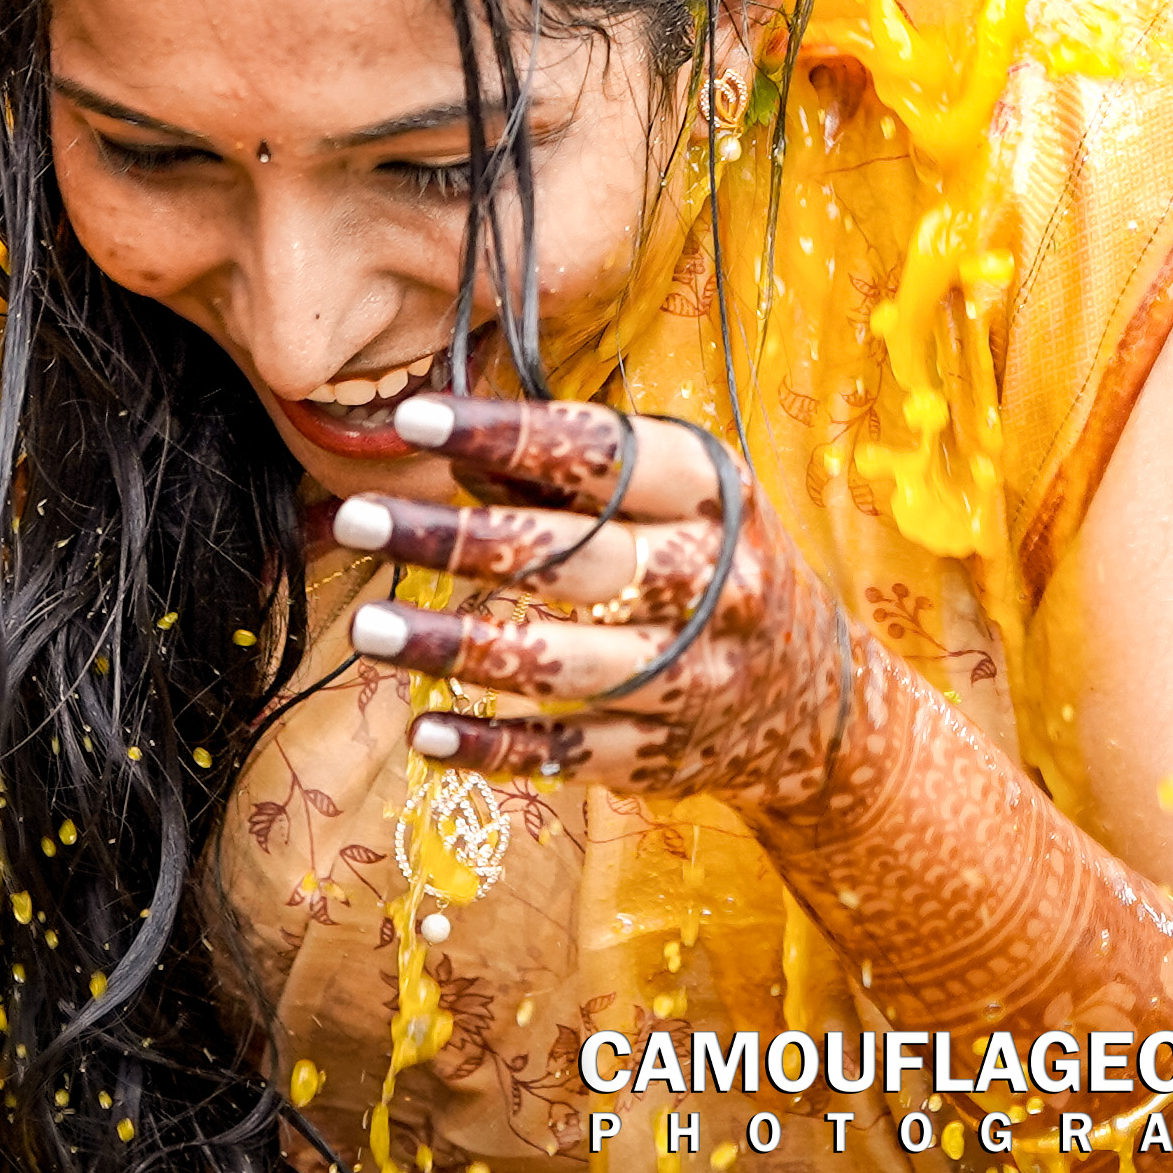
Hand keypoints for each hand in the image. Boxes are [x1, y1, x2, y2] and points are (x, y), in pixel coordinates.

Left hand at [333, 393, 872, 816]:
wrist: (817, 702)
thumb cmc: (721, 566)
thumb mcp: (683, 500)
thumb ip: (581, 473)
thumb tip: (458, 450)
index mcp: (715, 498)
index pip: (606, 455)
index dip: (510, 433)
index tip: (418, 416)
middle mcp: (712, 585)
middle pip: (575, 561)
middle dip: (458, 540)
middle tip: (356, 516)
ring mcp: (688, 678)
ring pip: (563, 664)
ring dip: (458, 648)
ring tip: (368, 630)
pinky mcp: (659, 756)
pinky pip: (565, 754)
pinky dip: (493, 747)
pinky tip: (425, 733)